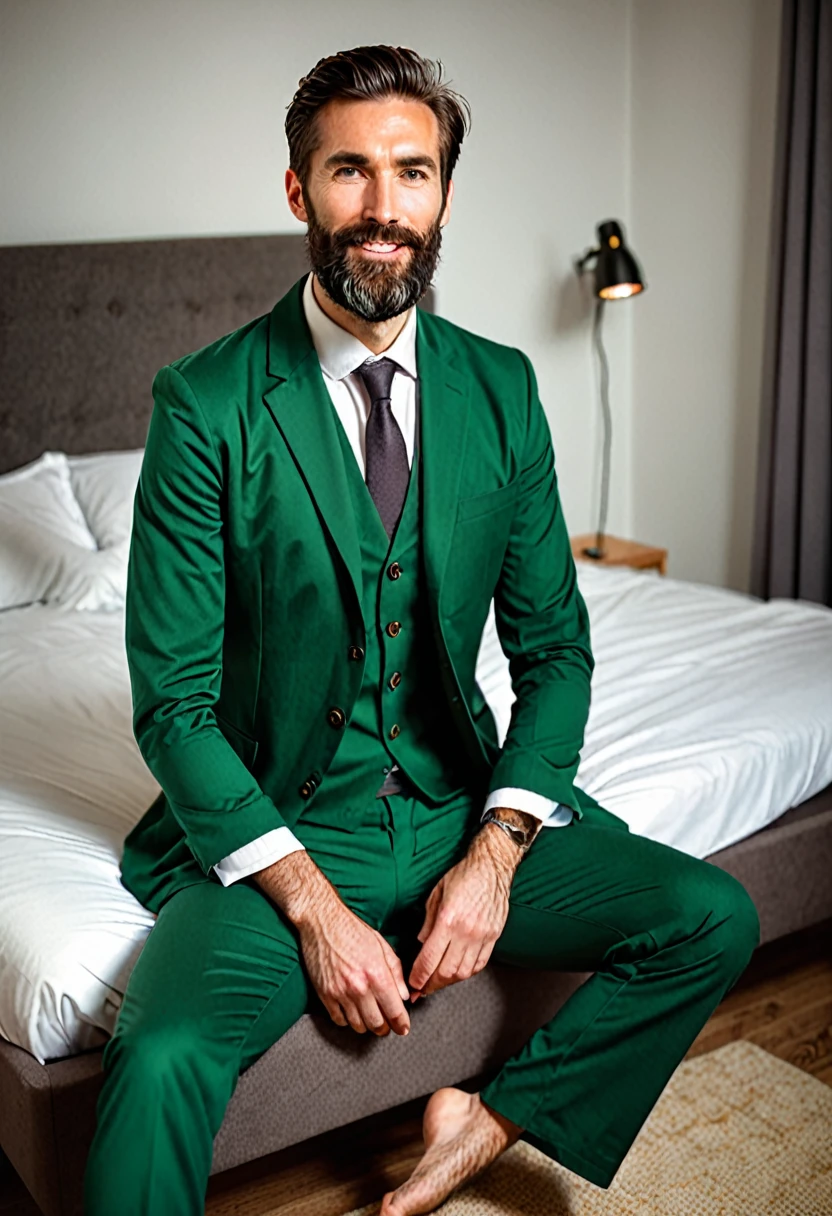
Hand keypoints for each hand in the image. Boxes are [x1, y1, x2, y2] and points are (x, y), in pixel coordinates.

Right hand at [296, 893, 412, 1036]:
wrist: (322, 921)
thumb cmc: (352, 929)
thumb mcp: (382, 945)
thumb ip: (396, 972)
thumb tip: (404, 995)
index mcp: (376, 973)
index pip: (394, 1010)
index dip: (402, 1024)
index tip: (403, 1028)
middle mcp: (358, 986)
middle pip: (377, 1024)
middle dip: (386, 1028)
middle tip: (389, 1025)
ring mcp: (340, 993)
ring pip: (358, 1026)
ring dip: (367, 1026)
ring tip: (371, 1019)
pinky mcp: (324, 995)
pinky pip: (339, 1020)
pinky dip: (348, 1021)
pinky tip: (353, 1012)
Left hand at [408, 825, 520, 999]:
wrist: (492, 867)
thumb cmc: (463, 875)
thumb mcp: (436, 894)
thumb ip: (428, 921)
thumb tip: (421, 942)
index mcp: (448, 920)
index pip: (429, 958)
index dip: (418, 976)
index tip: (412, 984)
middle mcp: (466, 932)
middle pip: (445, 971)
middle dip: (430, 985)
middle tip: (421, 989)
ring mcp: (482, 936)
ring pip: (463, 972)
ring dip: (448, 982)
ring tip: (437, 983)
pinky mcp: (494, 937)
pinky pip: (479, 964)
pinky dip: (466, 973)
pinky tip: (457, 973)